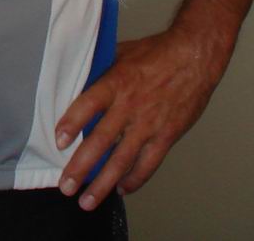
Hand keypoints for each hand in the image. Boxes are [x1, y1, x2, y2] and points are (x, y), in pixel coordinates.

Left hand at [54, 29, 226, 209]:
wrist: (195, 56)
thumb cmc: (158, 52)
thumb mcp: (123, 52)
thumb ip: (102, 70)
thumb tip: (78, 80)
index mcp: (117, 82)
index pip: (88, 104)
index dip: (72, 122)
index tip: (58, 141)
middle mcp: (131, 106)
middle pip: (101, 141)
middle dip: (81, 166)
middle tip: (65, 185)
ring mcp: (149, 124)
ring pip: (123, 160)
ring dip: (103, 183)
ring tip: (87, 201)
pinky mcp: (167, 135)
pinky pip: (148, 163)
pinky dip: (134, 179)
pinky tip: (121, 188)